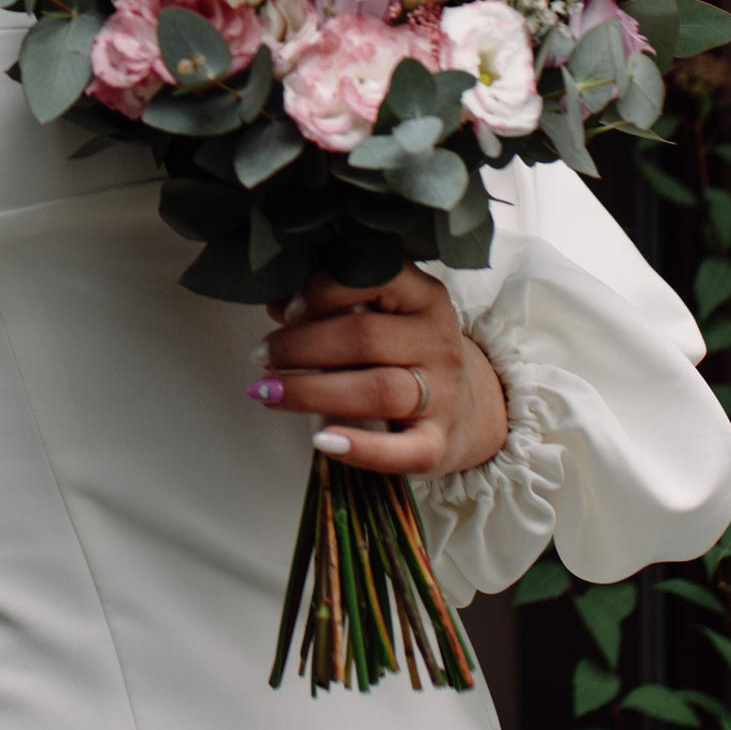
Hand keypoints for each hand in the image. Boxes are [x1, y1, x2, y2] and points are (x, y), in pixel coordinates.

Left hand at [247, 266, 508, 480]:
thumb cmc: (405, 353)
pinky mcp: (437, 444)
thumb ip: (333, 302)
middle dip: (301, 346)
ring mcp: (443, 396)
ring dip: (311, 391)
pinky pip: (401, 451)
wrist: (467, 408)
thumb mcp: (381, 315)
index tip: (288, 310)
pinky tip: (321, 442)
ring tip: (268, 390)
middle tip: (262, 355)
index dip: (322, 291)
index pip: (375, 277)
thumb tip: (276, 300)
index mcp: (425, 298)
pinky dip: (359, 449)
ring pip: (376, 390)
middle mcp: (439, 342)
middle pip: (364, 337)